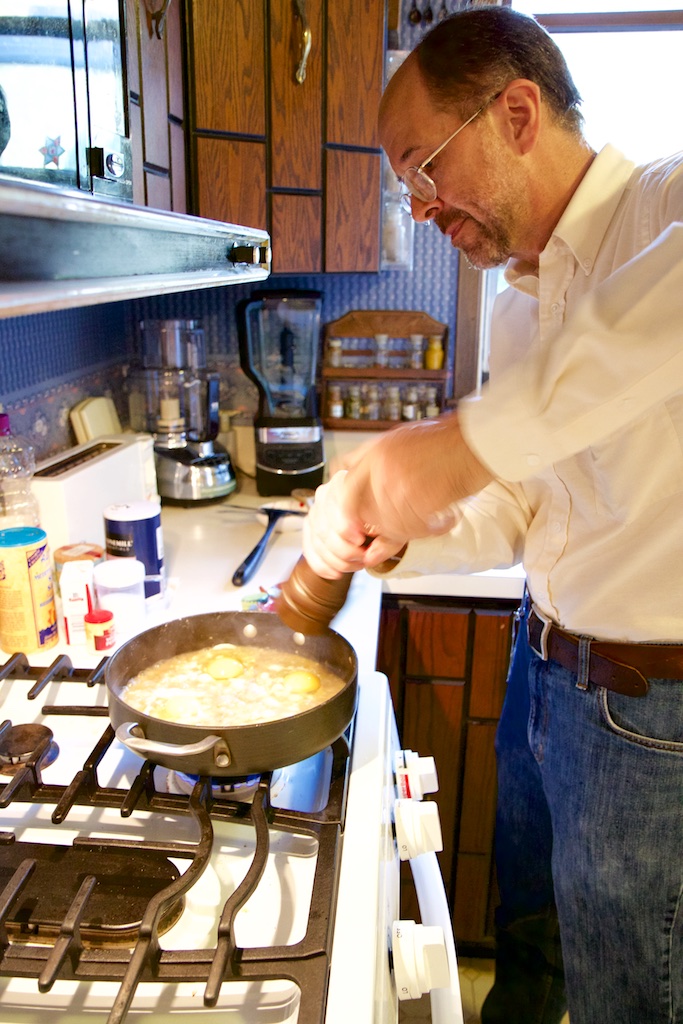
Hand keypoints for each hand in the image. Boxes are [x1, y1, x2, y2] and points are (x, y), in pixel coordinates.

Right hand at [302, 471, 408, 577]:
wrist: (376, 509)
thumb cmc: (385, 512)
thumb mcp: (394, 522)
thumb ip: (386, 539)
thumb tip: (370, 556)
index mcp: (344, 483)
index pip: (336, 507)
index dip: (346, 528)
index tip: (360, 540)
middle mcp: (325, 494)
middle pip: (325, 529)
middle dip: (345, 550)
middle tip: (363, 557)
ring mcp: (315, 512)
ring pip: (318, 542)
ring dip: (338, 561)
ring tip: (357, 564)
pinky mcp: (310, 528)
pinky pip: (310, 550)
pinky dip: (322, 566)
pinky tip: (336, 573)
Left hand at [342, 412, 490, 541]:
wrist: (476, 440)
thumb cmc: (448, 440)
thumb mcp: (402, 440)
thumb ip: (380, 462)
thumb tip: (369, 494)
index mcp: (374, 451)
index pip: (345, 488)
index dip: (346, 514)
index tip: (354, 529)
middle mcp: (379, 465)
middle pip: (363, 512)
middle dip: (378, 528)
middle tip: (397, 533)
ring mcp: (396, 481)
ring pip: (388, 525)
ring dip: (410, 531)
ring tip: (431, 522)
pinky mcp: (416, 496)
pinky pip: (412, 529)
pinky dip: (428, 531)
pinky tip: (443, 521)